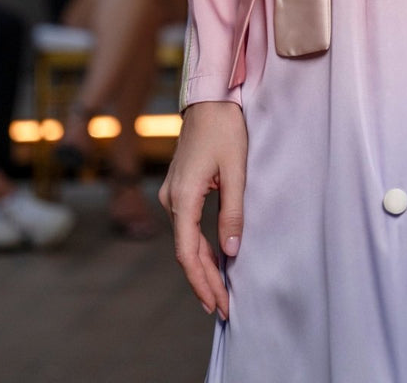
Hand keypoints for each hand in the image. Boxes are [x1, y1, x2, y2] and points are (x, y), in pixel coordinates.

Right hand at [159, 100, 246, 319]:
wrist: (209, 97)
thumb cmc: (225, 128)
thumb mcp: (236, 170)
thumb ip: (232, 211)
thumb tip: (231, 251)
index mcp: (182, 196)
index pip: (187, 252)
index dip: (202, 281)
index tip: (218, 303)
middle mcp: (170, 198)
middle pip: (185, 251)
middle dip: (204, 281)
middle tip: (223, 308)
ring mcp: (171, 193)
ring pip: (185, 241)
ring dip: (201, 267)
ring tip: (220, 293)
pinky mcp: (178, 188)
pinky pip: (186, 226)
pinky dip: (198, 248)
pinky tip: (213, 260)